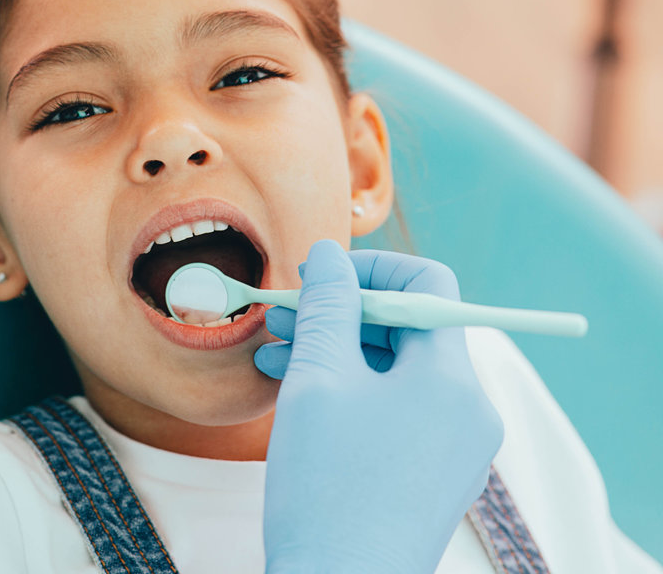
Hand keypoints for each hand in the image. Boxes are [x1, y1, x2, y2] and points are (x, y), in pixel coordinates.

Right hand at [255, 241, 502, 573]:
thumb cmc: (327, 486)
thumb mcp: (317, 380)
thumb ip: (326, 306)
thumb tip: (330, 255)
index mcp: (452, 379)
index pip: (428, 286)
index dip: (370, 269)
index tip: (316, 277)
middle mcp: (468, 411)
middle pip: (410, 329)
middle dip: (341, 314)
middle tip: (282, 315)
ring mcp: (454, 449)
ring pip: (397, 373)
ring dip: (337, 354)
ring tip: (274, 355)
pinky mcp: (432, 479)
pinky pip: (397, 413)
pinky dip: (351, 395)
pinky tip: (298, 397)